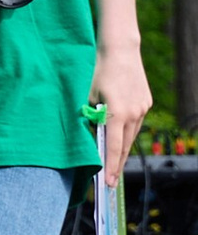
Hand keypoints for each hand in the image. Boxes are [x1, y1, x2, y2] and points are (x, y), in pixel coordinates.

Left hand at [92, 40, 150, 184]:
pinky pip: (135, 123)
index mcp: (117, 114)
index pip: (113, 148)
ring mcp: (142, 108)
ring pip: (131, 136)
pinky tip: (120, 140)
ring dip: (122, 150)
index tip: (107, 184)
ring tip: (114, 165)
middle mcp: (134, 114)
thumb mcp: (88, 97)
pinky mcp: (146, 103)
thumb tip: (92, 138)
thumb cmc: (97, 72)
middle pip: (124, 146)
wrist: (120, 50)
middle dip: (117, 165)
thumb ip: (91, 119)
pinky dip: (127, 133)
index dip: (110, 167)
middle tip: (111, 182)